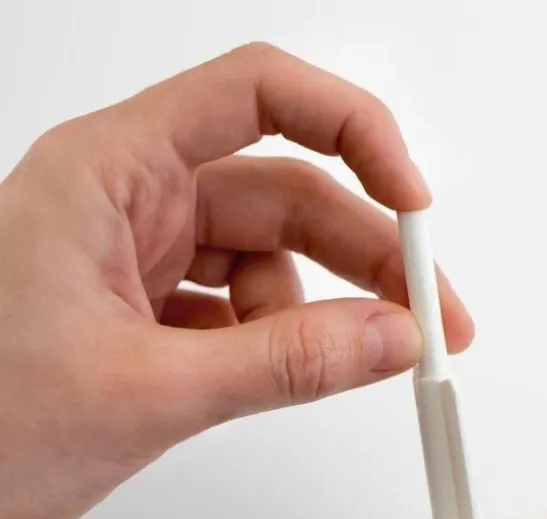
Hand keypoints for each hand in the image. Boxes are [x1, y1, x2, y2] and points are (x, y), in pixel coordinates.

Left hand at [0, 43, 472, 518]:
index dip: (355, 133)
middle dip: (371, 255)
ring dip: (325, 312)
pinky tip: (285, 376)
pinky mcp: (149, 309)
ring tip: (346, 367)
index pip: (258, 96)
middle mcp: (130, 198)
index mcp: (110, 172)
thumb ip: (283, 364)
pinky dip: (281, 341)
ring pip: (273, 257)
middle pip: (288, 191)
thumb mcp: (148, 391)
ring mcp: (141, 255)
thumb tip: (390, 339)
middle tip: (432, 321)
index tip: (415, 202)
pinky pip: (244, 307)